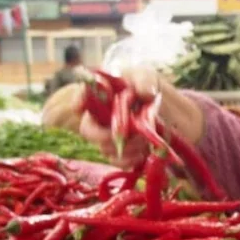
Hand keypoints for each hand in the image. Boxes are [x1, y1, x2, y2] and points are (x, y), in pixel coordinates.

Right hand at [77, 65, 201, 169]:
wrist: (161, 105)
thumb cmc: (145, 86)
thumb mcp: (146, 77)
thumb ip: (144, 81)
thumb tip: (145, 93)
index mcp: (100, 94)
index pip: (81, 97)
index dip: (78, 101)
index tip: (79, 106)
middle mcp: (98, 117)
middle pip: (88, 131)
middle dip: (105, 135)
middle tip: (126, 133)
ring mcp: (107, 136)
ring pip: (106, 148)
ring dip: (126, 147)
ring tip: (143, 138)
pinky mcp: (120, 151)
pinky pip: (118, 161)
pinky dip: (131, 159)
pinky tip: (142, 152)